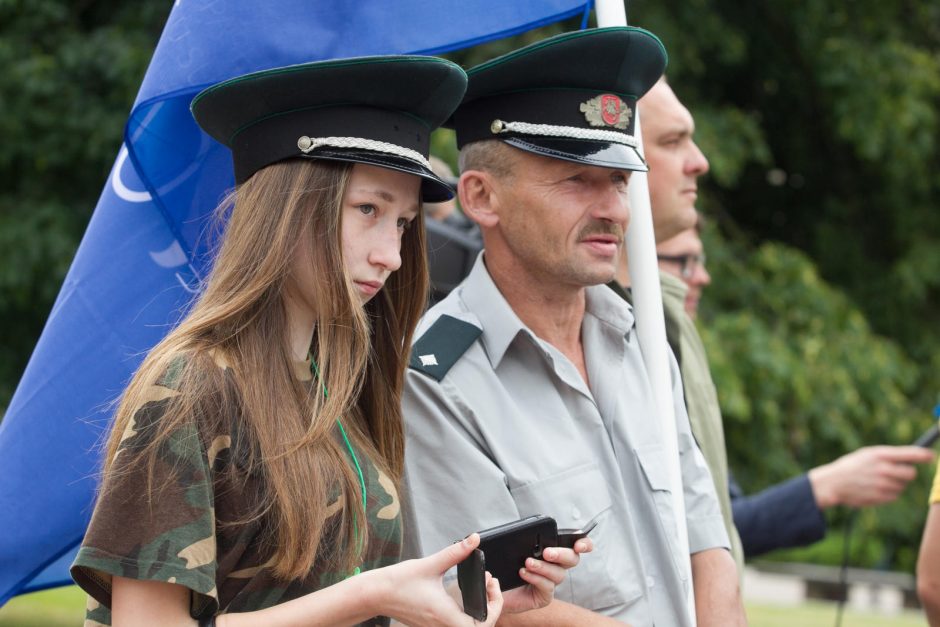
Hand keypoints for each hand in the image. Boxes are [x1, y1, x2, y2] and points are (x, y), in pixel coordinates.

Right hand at [379, 533, 501, 626]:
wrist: (375, 594)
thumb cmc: (398, 582)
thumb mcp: (430, 564)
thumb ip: (455, 553)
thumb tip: (473, 540)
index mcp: (445, 615)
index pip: (481, 626)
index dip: (494, 608)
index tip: (492, 587)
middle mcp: (442, 625)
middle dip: (491, 607)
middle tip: (489, 584)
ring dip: (480, 610)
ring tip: (481, 587)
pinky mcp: (432, 624)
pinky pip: (456, 624)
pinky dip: (468, 613)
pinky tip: (466, 595)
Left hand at [502, 538, 592, 613]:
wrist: (491, 586)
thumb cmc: (504, 564)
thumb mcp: (513, 546)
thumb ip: (525, 539)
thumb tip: (528, 530)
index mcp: (553, 550)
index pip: (576, 545)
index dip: (584, 543)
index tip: (579, 545)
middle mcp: (556, 566)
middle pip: (572, 559)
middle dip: (562, 554)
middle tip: (547, 552)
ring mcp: (551, 582)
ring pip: (559, 574)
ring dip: (544, 567)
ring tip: (528, 562)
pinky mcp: (544, 596)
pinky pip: (547, 587)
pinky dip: (536, 578)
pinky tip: (524, 573)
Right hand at [808, 445, 934, 508]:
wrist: (833, 482)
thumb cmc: (851, 466)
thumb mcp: (867, 454)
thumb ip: (888, 456)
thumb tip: (912, 458)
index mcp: (880, 454)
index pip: (910, 454)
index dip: (924, 455)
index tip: (931, 456)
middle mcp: (884, 469)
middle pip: (911, 474)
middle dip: (906, 474)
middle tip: (897, 473)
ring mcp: (883, 484)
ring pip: (903, 486)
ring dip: (896, 484)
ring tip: (878, 481)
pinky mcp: (881, 497)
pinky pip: (895, 496)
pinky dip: (889, 493)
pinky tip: (875, 489)